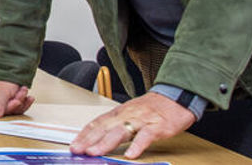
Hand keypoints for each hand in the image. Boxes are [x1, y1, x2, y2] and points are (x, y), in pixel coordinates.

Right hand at [0, 80, 34, 116]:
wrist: (12, 73)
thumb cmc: (4, 81)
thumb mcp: (1, 92)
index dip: (6, 108)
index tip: (16, 101)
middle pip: (5, 112)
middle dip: (15, 102)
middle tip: (20, 94)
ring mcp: (3, 107)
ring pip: (14, 111)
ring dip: (21, 100)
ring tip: (23, 90)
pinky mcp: (11, 108)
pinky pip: (19, 110)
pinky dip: (25, 103)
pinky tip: (29, 98)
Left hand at [70, 92, 196, 158]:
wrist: (176, 97)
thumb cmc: (152, 108)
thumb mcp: (130, 114)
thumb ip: (116, 125)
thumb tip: (100, 138)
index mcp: (119, 112)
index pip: (97, 123)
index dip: (84, 134)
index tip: (74, 144)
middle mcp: (127, 115)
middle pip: (104, 127)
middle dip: (88, 139)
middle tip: (77, 150)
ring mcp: (141, 120)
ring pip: (120, 131)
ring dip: (105, 143)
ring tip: (94, 152)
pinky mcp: (157, 126)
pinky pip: (146, 136)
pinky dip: (137, 146)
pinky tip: (130, 155)